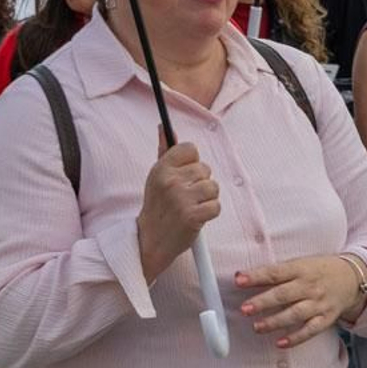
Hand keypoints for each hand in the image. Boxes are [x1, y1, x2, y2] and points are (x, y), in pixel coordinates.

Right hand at [136, 137, 218, 281]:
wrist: (150, 241)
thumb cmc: (157, 206)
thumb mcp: (156, 177)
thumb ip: (164, 151)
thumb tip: (164, 127)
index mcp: (161, 168)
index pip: (190, 149)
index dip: (192, 162)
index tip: (186, 174)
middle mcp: (170, 181)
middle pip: (205, 168)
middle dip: (200, 183)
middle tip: (186, 196)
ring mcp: (181, 199)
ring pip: (213, 187)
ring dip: (207, 199)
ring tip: (192, 206)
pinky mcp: (193, 216)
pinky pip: (216, 205)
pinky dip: (210, 213)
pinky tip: (197, 217)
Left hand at [234, 255, 362, 348]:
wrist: (352, 278)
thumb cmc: (319, 270)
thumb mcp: (300, 264)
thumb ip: (274, 272)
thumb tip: (241, 276)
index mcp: (301, 268)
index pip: (276, 272)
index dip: (256, 276)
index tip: (239, 280)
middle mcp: (310, 286)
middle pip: (284, 295)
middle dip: (263, 302)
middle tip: (244, 309)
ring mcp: (319, 303)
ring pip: (296, 314)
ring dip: (275, 322)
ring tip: (257, 327)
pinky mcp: (326, 318)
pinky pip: (310, 330)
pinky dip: (296, 338)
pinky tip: (280, 343)